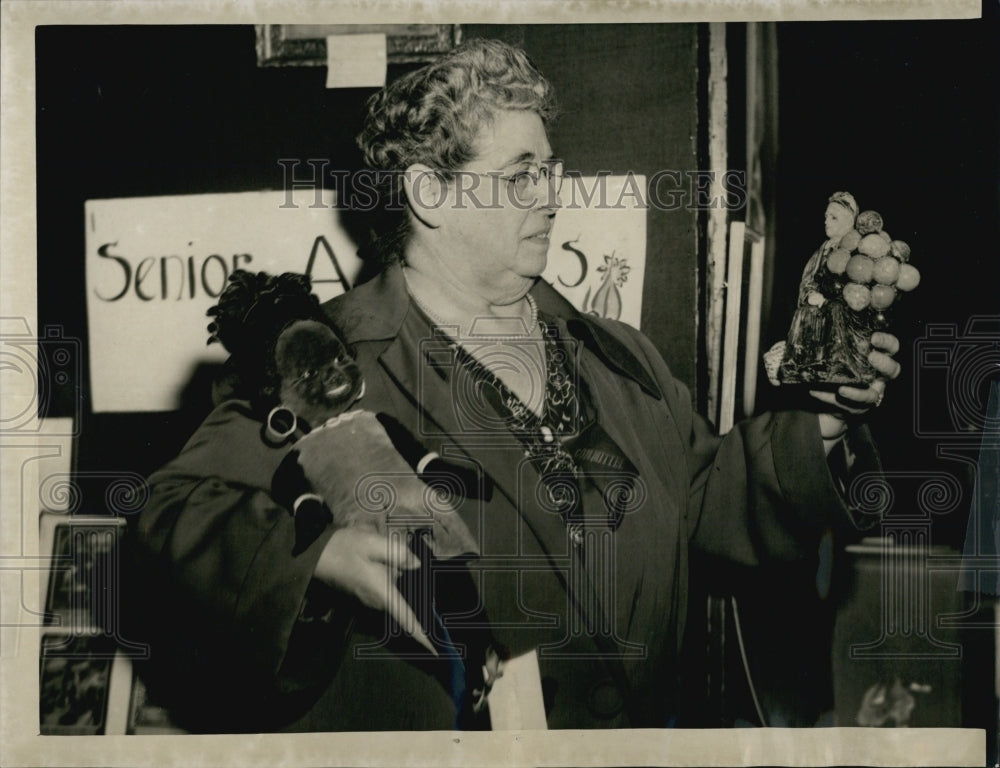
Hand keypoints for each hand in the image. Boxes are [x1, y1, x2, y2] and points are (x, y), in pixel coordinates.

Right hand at [313, 526, 435, 654]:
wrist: (314, 555)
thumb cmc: (343, 549)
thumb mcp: (372, 543)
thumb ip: (398, 554)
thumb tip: (416, 565)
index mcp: (382, 593)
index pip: (406, 619)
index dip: (422, 637)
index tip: (435, 651)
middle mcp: (376, 602)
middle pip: (405, 606)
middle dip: (420, 601)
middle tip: (429, 588)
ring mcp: (368, 600)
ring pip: (396, 598)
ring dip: (407, 591)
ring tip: (411, 576)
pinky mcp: (363, 594)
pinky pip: (386, 594)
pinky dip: (396, 587)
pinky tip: (394, 567)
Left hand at [811, 332, 901, 444]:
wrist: (833, 394)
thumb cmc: (841, 367)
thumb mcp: (842, 351)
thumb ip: (838, 339)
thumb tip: (818, 315)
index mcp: (878, 357)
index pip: (891, 347)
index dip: (887, 342)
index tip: (874, 337)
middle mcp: (879, 377)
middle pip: (893, 370)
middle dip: (884, 364)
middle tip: (871, 357)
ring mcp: (870, 394)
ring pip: (872, 396)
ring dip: (857, 393)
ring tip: (841, 390)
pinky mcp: (857, 408)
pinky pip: (847, 406)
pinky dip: (829, 398)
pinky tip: (815, 392)